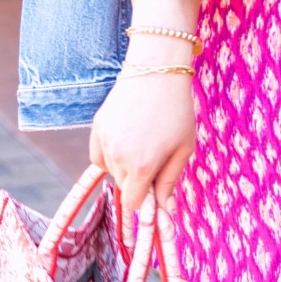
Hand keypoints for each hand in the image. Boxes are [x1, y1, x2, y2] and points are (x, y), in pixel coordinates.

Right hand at [90, 66, 195, 245]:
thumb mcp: (183, 148)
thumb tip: (164, 212)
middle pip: (123, 186)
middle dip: (138, 180)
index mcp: (142, 167)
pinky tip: (126, 138)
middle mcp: (118, 157)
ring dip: (124, 165)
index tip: (154, 189)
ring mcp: (105, 141)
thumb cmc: (177, 110)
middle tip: (155, 156)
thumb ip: (169, 182)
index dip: (144, 201)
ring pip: (111, 170)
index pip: (133, 203)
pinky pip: (98, 154)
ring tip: (143, 141)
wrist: (157, 69)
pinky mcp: (96, 127)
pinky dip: (109, 154)